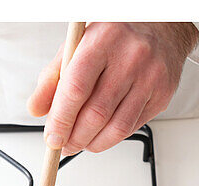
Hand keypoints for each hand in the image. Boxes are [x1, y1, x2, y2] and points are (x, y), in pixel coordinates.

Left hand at [28, 22, 198, 153]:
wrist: (160, 28)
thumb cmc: (114, 37)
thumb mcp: (78, 46)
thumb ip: (53, 77)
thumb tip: (37, 109)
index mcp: (103, 40)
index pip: (76, 88)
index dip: (61, 119)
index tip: (52, 137)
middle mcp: (130, 58)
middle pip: (96, 114)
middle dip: (76, 137)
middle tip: (65, 144)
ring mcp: (149, 79)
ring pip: (117, 127)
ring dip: (94, 143)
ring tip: (81, 143)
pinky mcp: (161, 96)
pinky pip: (132, 127)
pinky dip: (112, 137)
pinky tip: (101, 134)